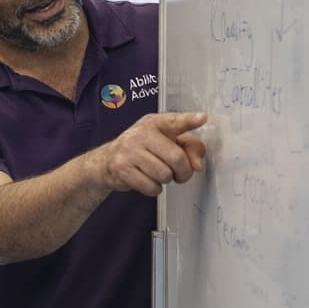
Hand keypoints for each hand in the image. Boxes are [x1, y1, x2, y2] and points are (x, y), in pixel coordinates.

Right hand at [92, 112, 207, 196]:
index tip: (202, 118)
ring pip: (164, 175)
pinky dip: (154, 189)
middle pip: (177, 158)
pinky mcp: (121, 169)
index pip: (174, 121)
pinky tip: (147, 181)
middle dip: (183, 172)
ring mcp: (129, 151)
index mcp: (154, 123)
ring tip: (158, 174)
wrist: (106, 161)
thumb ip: (189, 147)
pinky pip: (151, 186)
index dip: (189, 120)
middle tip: (179, 174)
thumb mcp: (165, 141)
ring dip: (166, 180)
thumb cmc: (141, 150)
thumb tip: (196, 165)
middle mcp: (141, 134)